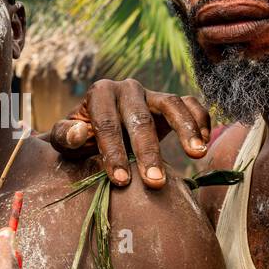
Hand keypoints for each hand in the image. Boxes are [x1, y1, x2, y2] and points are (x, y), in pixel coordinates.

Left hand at [47, 78, 208, 186]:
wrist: (99, 130)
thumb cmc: (81, 138)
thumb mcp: (65, 139)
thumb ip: (66, 136)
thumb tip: (80, 133)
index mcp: (100, 93)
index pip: (107, 123)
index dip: (113, 152)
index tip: (120, 181)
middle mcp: (127, 88)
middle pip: (140, 118)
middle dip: (147, 151)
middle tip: (155, 181)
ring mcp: (152, 93)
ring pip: (172, 104)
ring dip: (185, 129)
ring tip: (196, 154)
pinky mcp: (171, 102)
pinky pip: (191, 103)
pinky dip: (200, 119)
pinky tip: (204, 143)